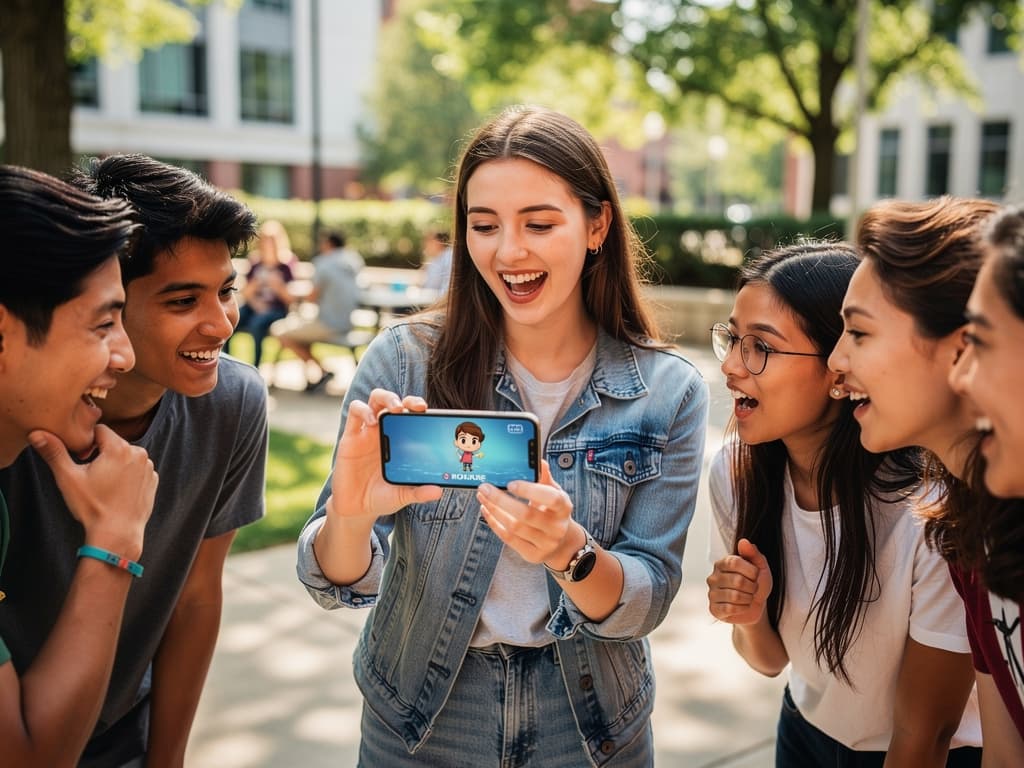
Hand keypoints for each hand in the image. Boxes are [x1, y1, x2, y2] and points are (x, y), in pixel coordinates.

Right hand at [28, 425, 156, 559]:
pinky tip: (117, 491)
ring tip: (105, 485)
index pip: (99, 430)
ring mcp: (148, 467)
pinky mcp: (153, 480)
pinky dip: (128, 475)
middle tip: (92, 475)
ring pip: (126, 456)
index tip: (82, 460)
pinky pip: (137, 469)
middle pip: (114, 443)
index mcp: (119, 447)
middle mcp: (139, 453)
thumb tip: (37, 433)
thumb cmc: (92, 506)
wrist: (117, 534)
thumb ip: (54, 452)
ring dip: (115, 463)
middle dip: (101, 453)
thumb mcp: (68, 478)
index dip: (87, 442)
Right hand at [327, 389, 441, 521]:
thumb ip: (418, 493)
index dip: (421, 409)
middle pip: (395, 402)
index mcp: (400, 441)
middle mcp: (384, 432)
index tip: (433, 413)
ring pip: (375, 400)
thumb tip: (438, 491)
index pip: (412, 416)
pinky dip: (364, 411)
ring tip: (396, 407)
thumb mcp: (402, 496)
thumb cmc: (382, 497)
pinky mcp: (350, 437)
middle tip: (418, 407)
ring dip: (387, 397)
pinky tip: (372, 421)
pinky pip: (355, 413)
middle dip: (407, 399)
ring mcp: (367, 432)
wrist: (356, 509)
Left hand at [477, 461, 574, 564]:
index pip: (551, 499)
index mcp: (564, 507)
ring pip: (514, 527)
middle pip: (526, 515)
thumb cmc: (553, 511)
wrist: (561, 542)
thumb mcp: (553, 492)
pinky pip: (509, 538)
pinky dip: (494, 523)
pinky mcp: (533, 554)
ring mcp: (546, 543)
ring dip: (494, 510)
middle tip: (485, 488)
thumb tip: (538, 460)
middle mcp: (557, 527)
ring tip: (483, 497)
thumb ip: (544, 477)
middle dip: (501, 500)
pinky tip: (487, 511)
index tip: (510, 483)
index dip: (530, 491)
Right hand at [706, 538, 772, 624]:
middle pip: (737, 581)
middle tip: (753, 589)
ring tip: (748, 597)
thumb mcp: (760, 567)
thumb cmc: (757, 583)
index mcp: (722, 563)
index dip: (751, 570)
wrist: (756, 606)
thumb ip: (753, 553)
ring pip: (735, 597)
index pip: (734, 562)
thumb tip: (743, 541)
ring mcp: (712, 593)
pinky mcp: (713, 609)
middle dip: (752, 587)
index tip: (756, 575)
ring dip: (748, 599)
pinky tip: (742, 606)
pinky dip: (742, 609)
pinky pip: (730, 609)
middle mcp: (713, 577)